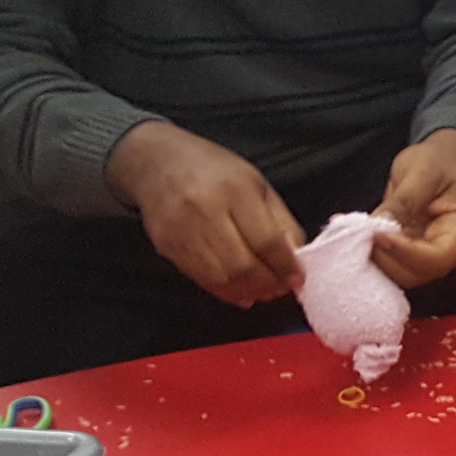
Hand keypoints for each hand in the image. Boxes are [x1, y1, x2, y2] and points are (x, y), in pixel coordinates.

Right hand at [108, 121, 305, 308]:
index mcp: (236, 191)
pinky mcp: (167, 246)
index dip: (285, 266)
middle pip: (243, 265)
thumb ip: (280, 221)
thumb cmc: (214, 170)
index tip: (298, 279)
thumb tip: (297, 258)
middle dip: (267, 284)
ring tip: (263, 292)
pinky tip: (240, 291)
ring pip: (221, 278)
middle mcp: (206, 212)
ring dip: (248, 292)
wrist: (157, 163)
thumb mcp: (257, 184)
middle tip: (281, 289)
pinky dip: (225, 291)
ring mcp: (182, 232)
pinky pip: (201, 279)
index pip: (266, 241)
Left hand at [370, 130, 455, 288]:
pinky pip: (394, 265)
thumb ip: (403, 201)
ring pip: (404, 275)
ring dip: (376, 260)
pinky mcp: (414, 255)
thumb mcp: (422, 172)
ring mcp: (433, 255)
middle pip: (419, 273)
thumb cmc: (438, 162)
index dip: (406, 252)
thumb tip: (379, 225)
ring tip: (354, 235)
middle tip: (359, 234)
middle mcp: (454, 250)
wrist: (442, 160)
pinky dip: (374, 256)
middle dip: (386, 258)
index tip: (378, 235)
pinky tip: (358, 238)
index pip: (438, 258)